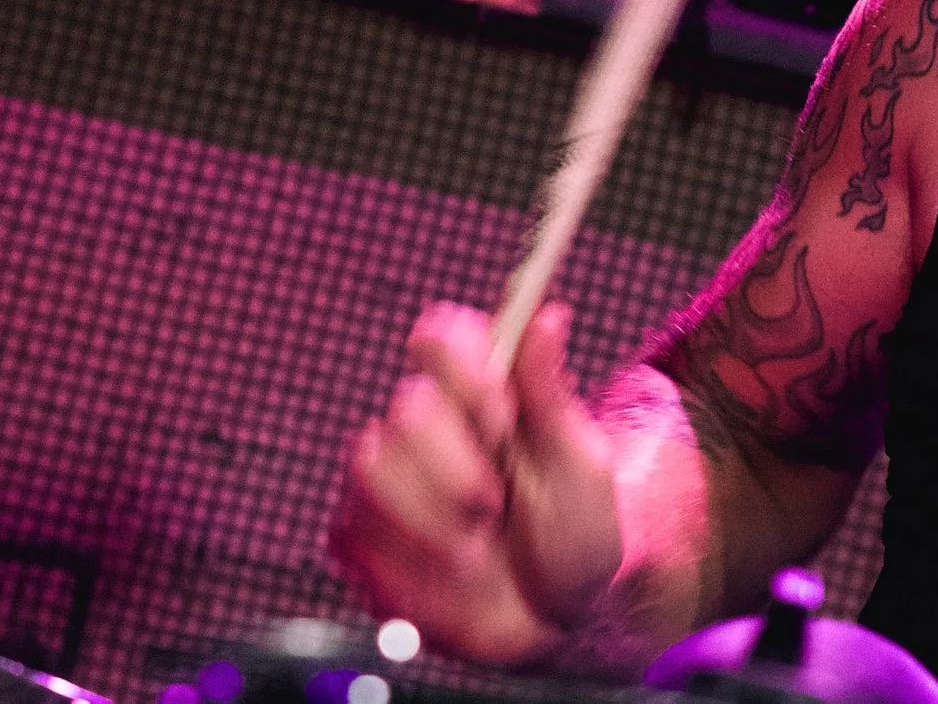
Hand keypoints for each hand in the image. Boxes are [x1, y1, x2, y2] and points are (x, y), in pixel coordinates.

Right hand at [332, 303, 622, 666]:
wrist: (555, 622)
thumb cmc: (574, 534)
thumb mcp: (580, 464)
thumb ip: (552, 393)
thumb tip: (548, 316)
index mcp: (480, 396)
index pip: (441, 339)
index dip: (463, 365)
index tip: (501, 408)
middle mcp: (424, 431)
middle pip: (407, 404)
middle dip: (458, 455)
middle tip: (497, 495)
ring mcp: (384, 483)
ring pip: (373, 465)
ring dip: (438, 511)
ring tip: (481, 537)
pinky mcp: (357, 537)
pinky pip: (358, 529)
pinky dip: (415, 555)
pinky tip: (453, 567)